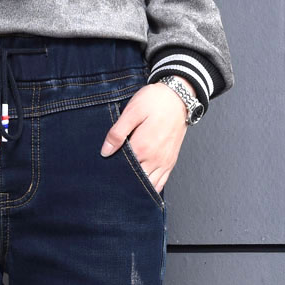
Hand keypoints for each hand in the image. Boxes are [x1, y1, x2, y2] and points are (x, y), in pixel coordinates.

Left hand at [99, 80, 189, 195]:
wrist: (179, 96)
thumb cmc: (155, 101)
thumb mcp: (132, 111)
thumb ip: (117, 133)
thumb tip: (105, 152)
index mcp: (142, 147)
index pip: (122, 169)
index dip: (112, 170)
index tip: (105, 169)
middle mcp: (154, 159)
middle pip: (135, 180)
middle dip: (123, 181)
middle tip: (113, 179)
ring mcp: (164, 162)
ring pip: (148, 185)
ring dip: (137, 187)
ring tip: (126, 183)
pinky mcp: (170, 162)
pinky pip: (161, 184)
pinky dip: (150, 188)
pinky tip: (141, 186)